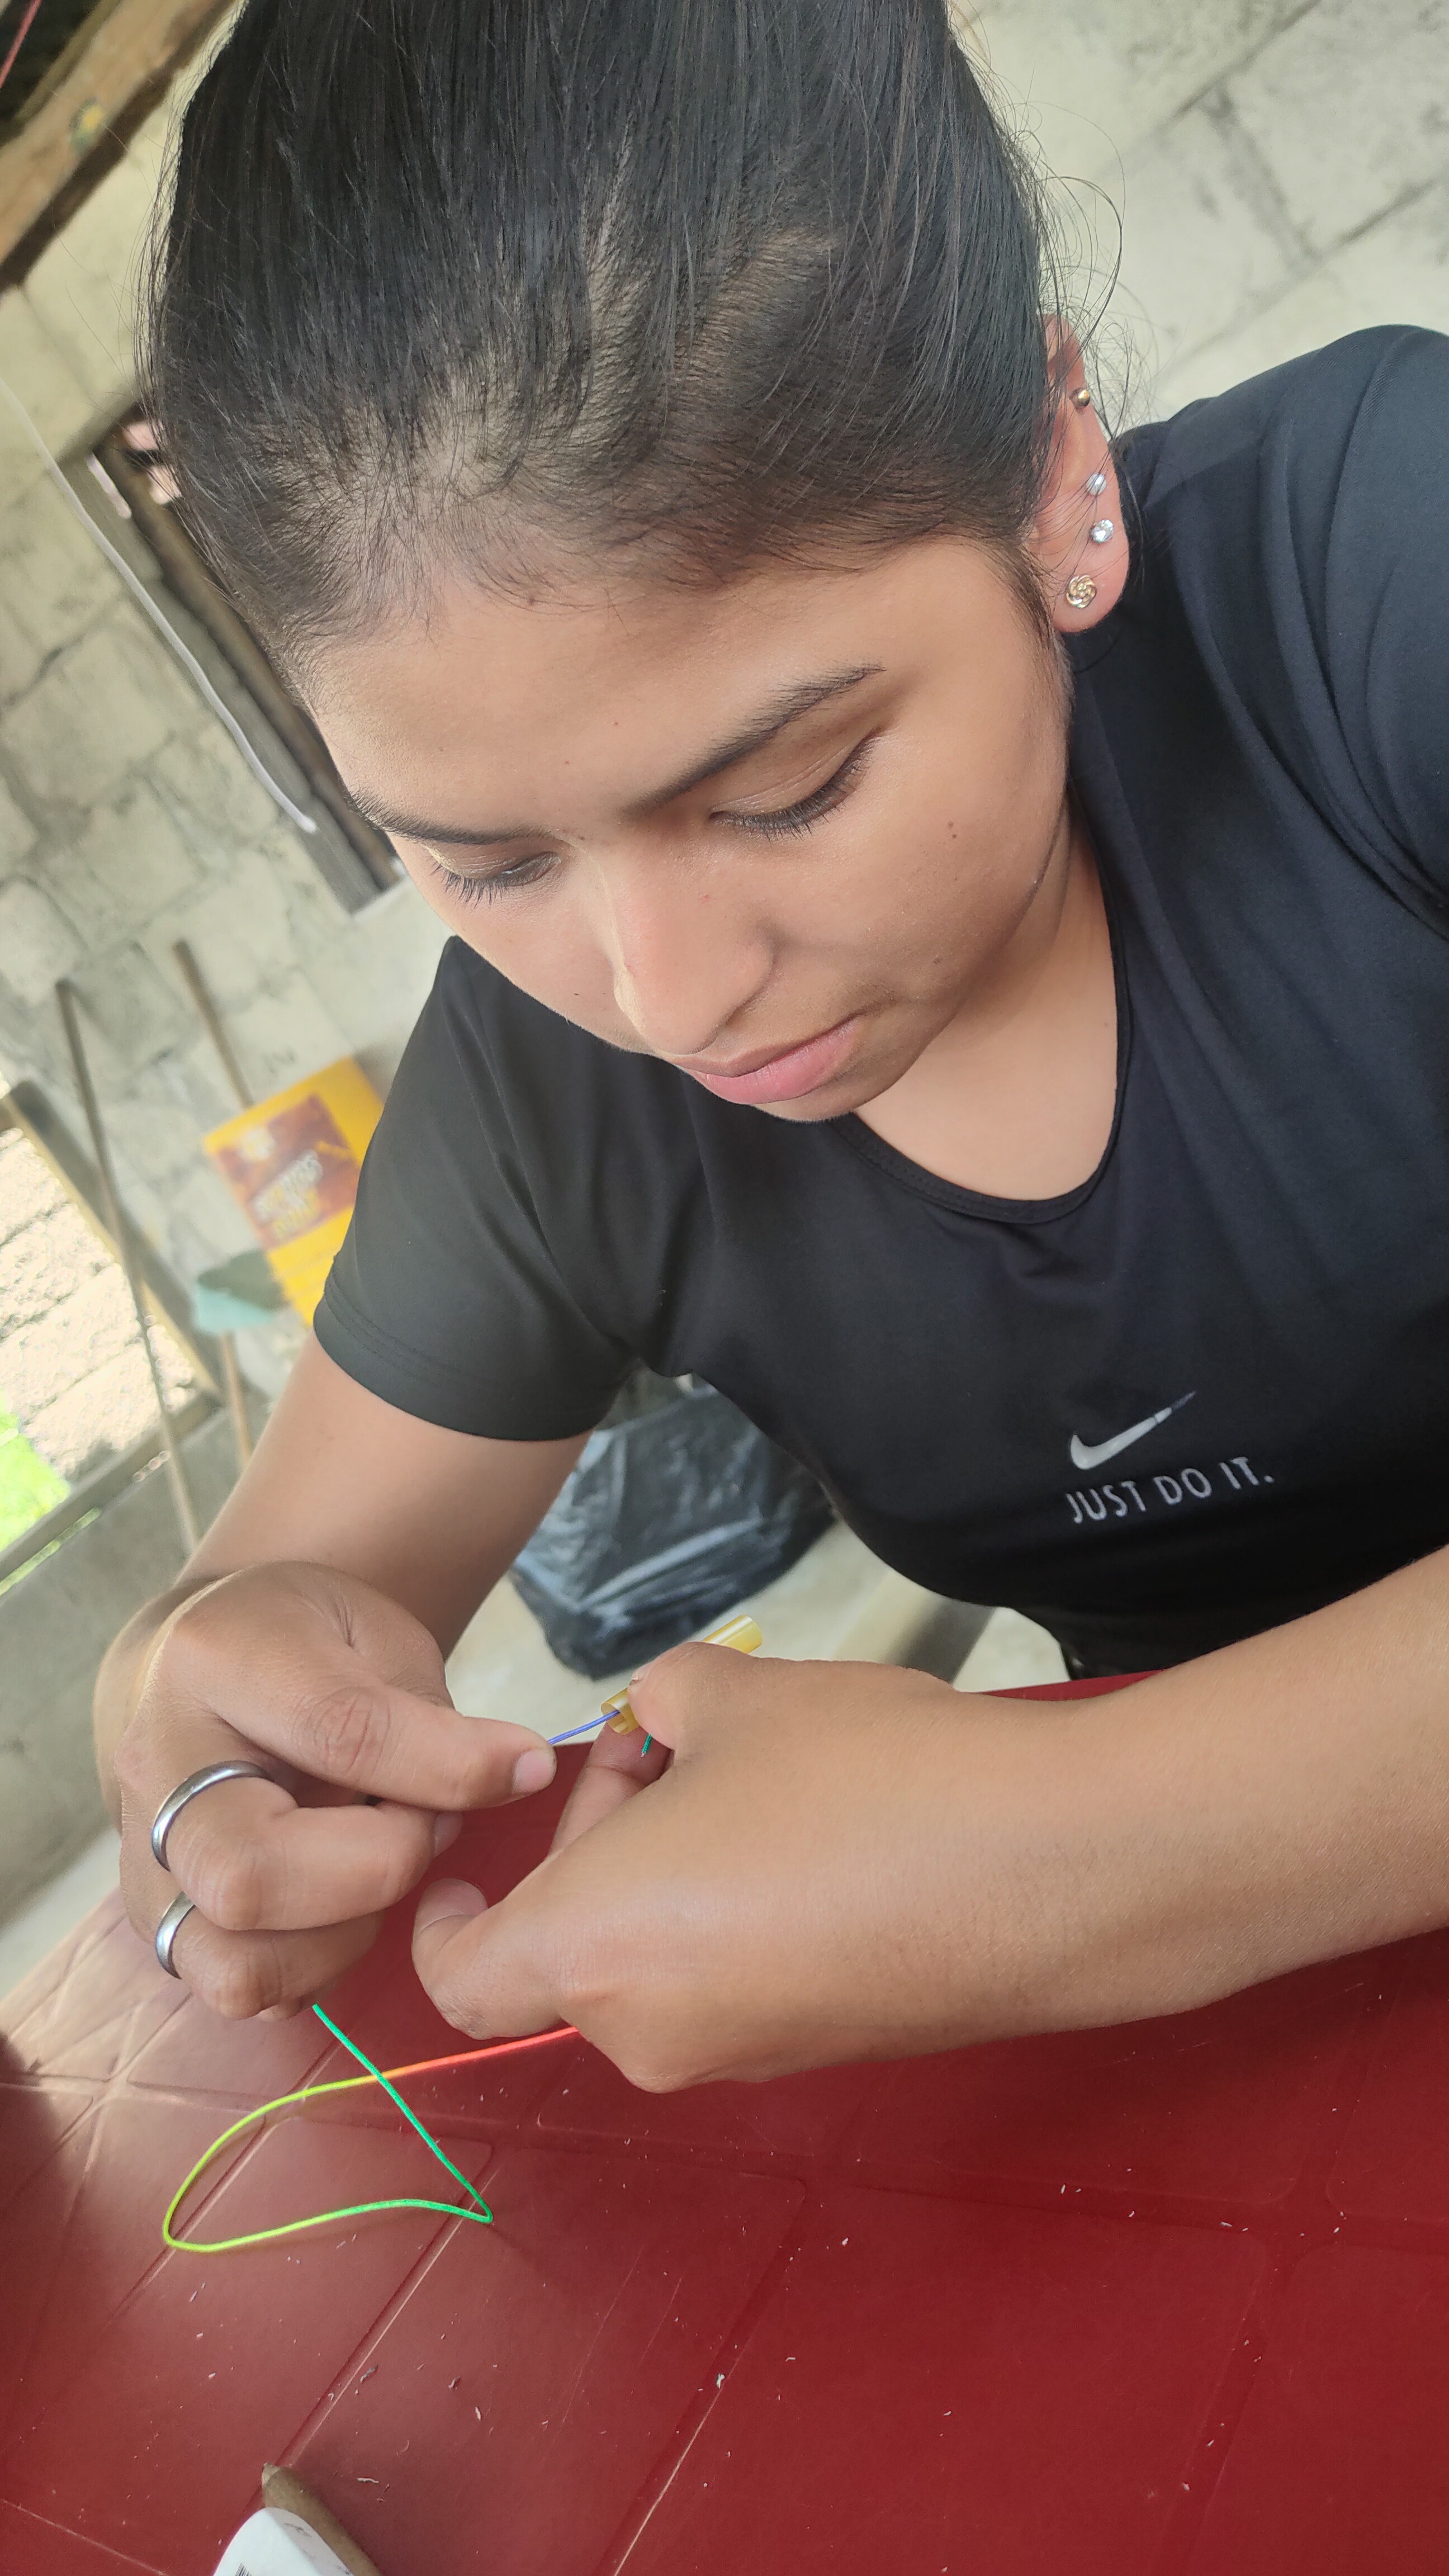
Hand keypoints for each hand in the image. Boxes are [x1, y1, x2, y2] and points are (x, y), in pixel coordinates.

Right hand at [114, 1562, 555, 2018]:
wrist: (205, 1668)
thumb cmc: (306, 1648)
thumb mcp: (380, 1639)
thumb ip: (435, 1718)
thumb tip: (521, 1777)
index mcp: (218, 1657)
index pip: (339, 1732)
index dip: (450, 1766)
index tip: (526, 1767)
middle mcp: (154, 1765)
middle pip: (249, 1876)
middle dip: (376, 1869)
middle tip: (421, 1825)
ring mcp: (138, 1857)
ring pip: (237, 1962)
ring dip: (342, 1936)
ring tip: (373, 1869)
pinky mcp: (155, 1924)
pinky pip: (240, 1989)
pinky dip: (311, 1964)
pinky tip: (337, 1903)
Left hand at [412, 1644, 1039, 2088]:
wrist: (1046, 1870)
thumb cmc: (861, 1778)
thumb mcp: (736, 1694)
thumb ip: (663, 1702)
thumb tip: (661, 1729)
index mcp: (593, 1949)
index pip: (463, 1979)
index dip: (442, 1923)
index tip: (463, 1864)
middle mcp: (650, 2030)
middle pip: (572, 1949)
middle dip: (600, 1843)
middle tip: (668, 1747)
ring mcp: (744, 2054)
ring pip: (658, 1961)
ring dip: (673, 1874)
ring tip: (760, 1774)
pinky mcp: (824, 2051)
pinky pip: (737, 1980)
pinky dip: (739, 1912)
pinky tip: (821, 1829)